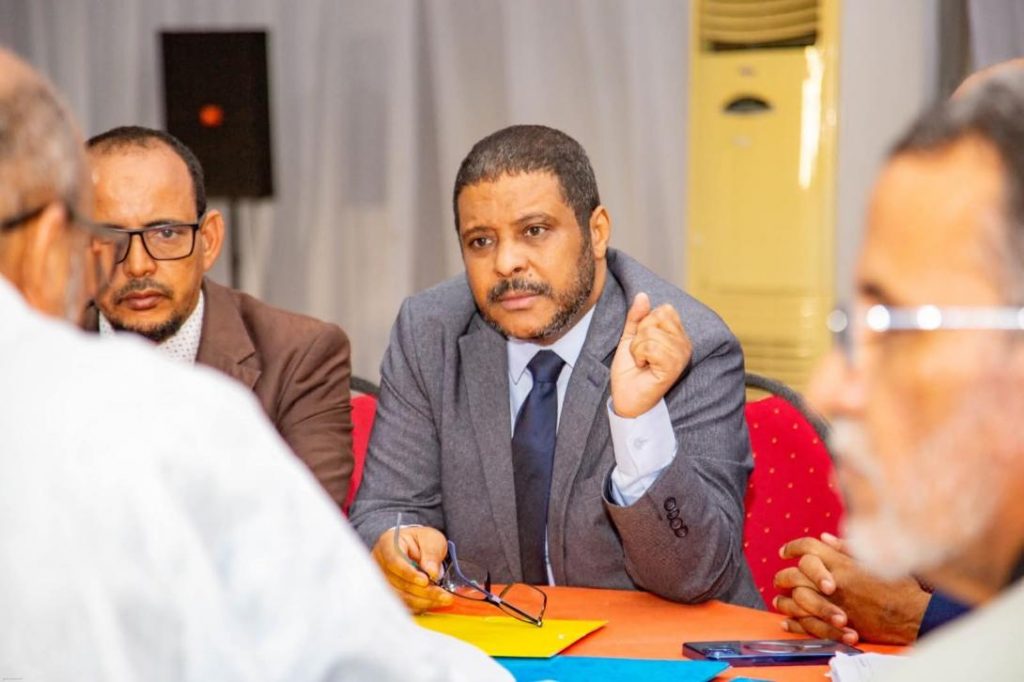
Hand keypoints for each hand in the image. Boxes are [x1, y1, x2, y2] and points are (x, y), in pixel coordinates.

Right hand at [371, 525, 454, 613]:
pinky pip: (402, 605)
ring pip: (400, 597)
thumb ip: (431, 553)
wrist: (416, 548)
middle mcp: (379, 564)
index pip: (394, 561)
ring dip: (423, 601)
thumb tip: (431, 572)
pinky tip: (433, 602)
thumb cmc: (421, 541)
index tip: (426, 581)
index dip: (409, 574)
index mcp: (387, 544)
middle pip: (398, 583)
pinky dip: (419, 605)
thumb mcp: (432, 539)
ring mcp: (382, 581)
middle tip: (444, 594)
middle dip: (423, 591)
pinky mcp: (388, 594)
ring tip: (443, 598)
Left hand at [610, 293, 691, 417]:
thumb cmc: (630, 371)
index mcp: (678, 336)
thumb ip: (636, 317)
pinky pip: (651, 347)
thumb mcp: (630, 338)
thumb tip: (642, 295)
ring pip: (652, 333)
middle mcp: (685, 344)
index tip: (642, 343)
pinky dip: (640, 355)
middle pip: (658, 318)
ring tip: (642, 362)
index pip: (664, 310)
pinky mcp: (673, 367)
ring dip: (638, 348)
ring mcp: (681, 356)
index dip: (645, 323)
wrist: (626, 398)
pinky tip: (644, 367)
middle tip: (641, 353)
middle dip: (640, 334)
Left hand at [772, 533, 929, 644]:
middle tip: (781, 578)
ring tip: (780, 600)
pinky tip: (787, 620)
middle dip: (784, 575)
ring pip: (795, 600)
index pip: (808, 548)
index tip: (786, 551)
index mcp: (842, 564)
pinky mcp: (837, 626)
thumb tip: (824, 538)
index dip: (793, 547)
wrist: (914, 617)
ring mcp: (834, 605)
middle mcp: (834, 583)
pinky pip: (806, 624)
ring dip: (784, 600)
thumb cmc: (898, 587)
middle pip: (795, 573)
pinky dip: (793, 622)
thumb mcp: (875, 560)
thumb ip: (846, 548)